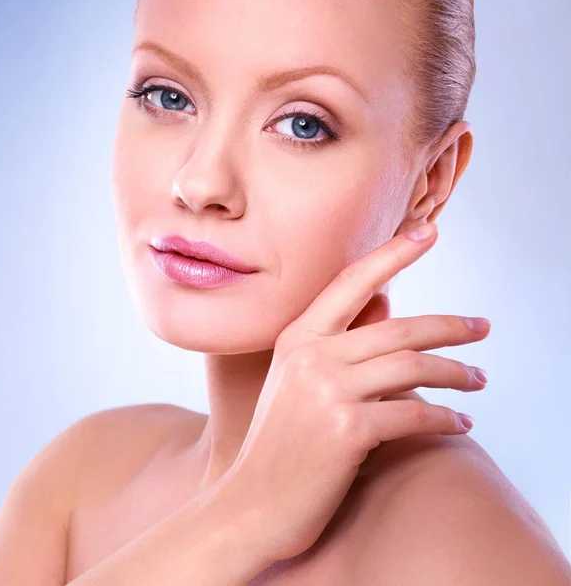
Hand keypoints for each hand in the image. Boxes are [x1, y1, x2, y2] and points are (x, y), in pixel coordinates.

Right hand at [227, 222, 490, 563]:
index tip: (428, 230)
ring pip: (413, 366)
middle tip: (482, 328)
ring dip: (457, 374)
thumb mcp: (295, 380)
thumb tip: (386, 303)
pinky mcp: (348, 431)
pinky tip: (461, 423)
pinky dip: (445, 417)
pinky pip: (414, 413)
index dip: (393, 253)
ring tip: (479, 380)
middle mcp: (311, 356)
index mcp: (296, 337)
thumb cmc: (279, 441)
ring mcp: (328, 392)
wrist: (251, 503)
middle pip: (399, 327)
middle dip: (450, 326)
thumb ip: (338, 339)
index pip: (352, 281)